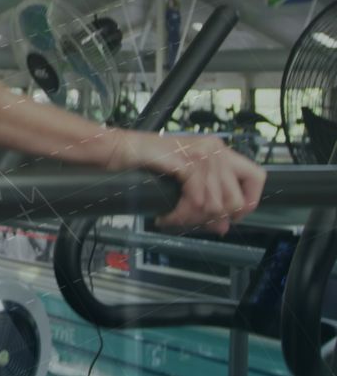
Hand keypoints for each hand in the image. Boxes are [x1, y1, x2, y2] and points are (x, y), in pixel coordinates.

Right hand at [107, 131, 266, 234]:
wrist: (119, 148)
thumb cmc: (146, 161)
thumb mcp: (183, 181)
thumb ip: (206, 200)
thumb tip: (223, 226)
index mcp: (218, 149)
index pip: (257, 177)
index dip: (248, 202)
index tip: (231, 216)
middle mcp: (214, 148)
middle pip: (235, 197)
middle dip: (214, 217)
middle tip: (193, 221)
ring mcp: (201, 153)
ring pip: (215, 203)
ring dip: (192, 218)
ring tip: (174, 218)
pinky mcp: (186, 162)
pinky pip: (196, 199)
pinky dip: (181, 214)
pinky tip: (168, 216)